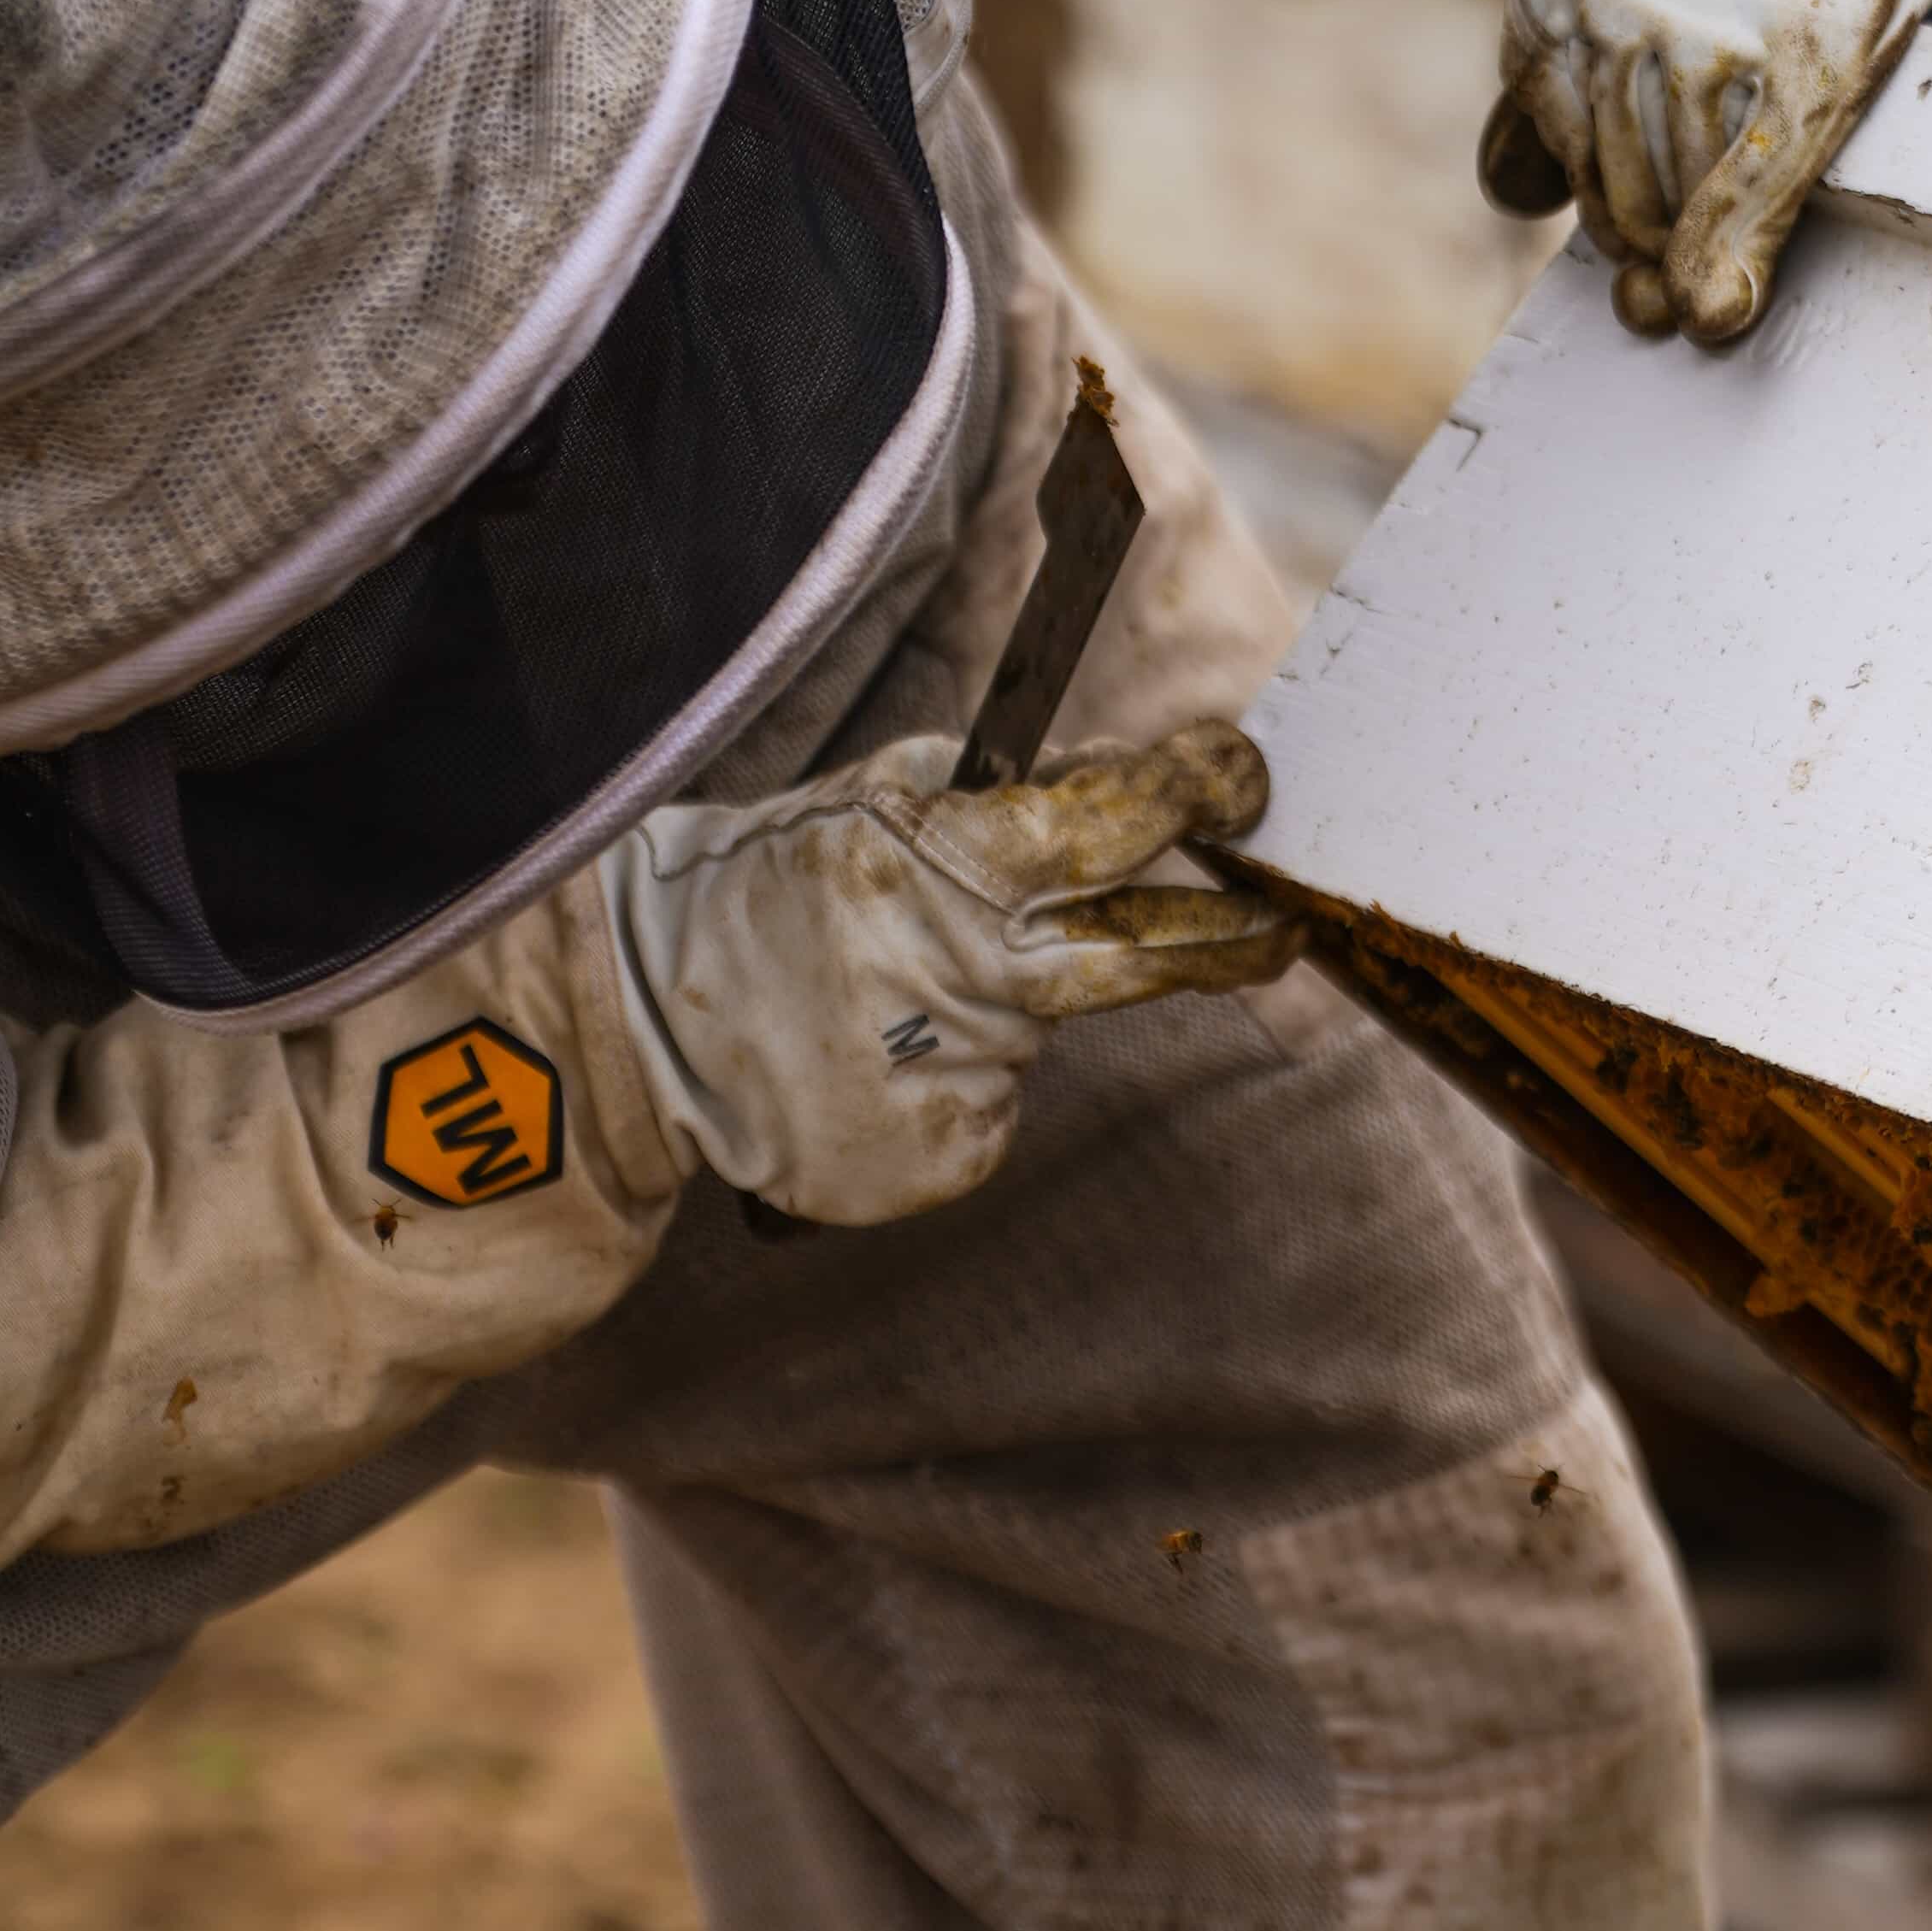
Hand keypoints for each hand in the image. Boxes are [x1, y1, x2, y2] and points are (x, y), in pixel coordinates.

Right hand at [603, 723, 1293, 1226]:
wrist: (650, 1032)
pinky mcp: (951, 1154)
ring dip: (999, 1009)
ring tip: (882, 998)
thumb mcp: (865, 804)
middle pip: (1137, 956)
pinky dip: (952, 1082)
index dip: (1186, 797)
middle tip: (1281, 930)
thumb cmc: (767, 894)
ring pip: (1039, 1033)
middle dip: (1224, 940)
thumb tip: (1118, 776)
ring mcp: (961, 1073)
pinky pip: (991, 1105)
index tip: (1241, 784)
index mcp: (937, 862)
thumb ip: (990, 797)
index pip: (1101, 823)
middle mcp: (964, 972)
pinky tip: (873, 1067)